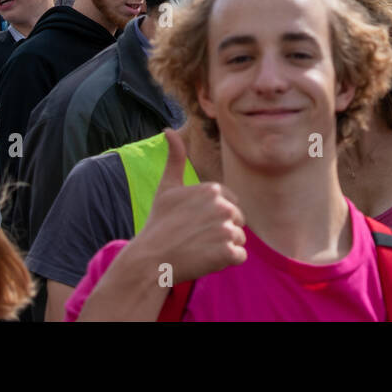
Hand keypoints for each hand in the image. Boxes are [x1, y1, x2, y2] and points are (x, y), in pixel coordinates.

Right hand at [131, 128, 247, 284]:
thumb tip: (168, 129)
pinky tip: (206, 259)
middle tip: (196, 237)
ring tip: (200, 248)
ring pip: (239, 238)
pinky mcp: (228, 252)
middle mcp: (223, 206)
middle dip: (221, 231)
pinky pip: (240, 256)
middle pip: (238, 221)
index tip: (194, 223)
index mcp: (212, 190)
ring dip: (224, 247)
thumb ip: (174, 158)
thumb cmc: (159, 223)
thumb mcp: (166, 187)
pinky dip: (226, 261)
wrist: (151, 259)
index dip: (214, 216)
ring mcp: (226, 230)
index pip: (231, 203)